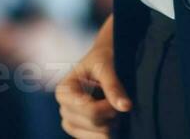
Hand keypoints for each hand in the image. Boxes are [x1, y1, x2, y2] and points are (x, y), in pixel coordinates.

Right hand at [55, 16, 130, 137]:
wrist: (103, 58)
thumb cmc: (102, 57)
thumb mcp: (106, 65)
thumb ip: (113, 86)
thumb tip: (126, 107)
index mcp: (64, 91)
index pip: (89, 110)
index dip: (108, 107)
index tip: (116, 97)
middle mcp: (64, 108)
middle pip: (93, 124)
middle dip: (111, 114)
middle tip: (117, 100)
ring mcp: (71, 121)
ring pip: (96, 135)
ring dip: (111, 124)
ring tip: (114, 107)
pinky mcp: (80, 130)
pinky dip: (107, 132)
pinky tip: (112, 119)